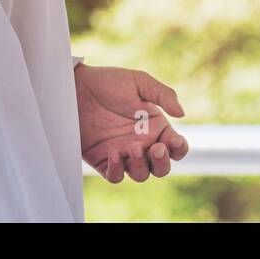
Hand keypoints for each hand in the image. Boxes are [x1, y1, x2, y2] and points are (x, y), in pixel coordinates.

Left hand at [74, 64, 189, 182]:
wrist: (77, 88)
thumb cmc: (109, 82)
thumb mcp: (140, 82)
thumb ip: (163, 95)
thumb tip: (182, 114)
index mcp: (155, 126)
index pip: (175, 147)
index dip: (179, 149)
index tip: (173, 141)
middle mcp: (142, 143)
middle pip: (161, 167)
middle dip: (162, 162)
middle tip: (156, 148)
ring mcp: (123, 154)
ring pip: (141, 175)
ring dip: (140, 165)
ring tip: (132, 147)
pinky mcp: (104, 161)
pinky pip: (116, 176)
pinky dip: (118, 170)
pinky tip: (114, 153)